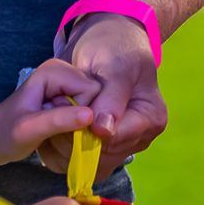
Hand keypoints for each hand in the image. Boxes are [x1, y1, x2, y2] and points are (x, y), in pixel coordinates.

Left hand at [0, 58, 101, 174]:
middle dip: (82, 116)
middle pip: (96, 95)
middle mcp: (64, 71)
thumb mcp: (29, 130)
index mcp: (54, 70)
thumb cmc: (4, 136)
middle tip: (56, 129)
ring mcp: (66, 83)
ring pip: (95, 104)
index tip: (61, 126)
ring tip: (56, 129)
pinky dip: (78, 124)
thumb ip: (59, 121)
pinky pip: (89, 109)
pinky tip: (60, 129)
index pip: (92, 90)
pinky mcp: (68, 95)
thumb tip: (91, 116)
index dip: (83, 112)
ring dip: (80, 122)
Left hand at [41, 13, 165, 179]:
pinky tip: (55, 129)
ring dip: (64, 146)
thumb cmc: (114, 47)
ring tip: (53, 116)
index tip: (59, 108)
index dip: (83, 130)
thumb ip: (111, 98)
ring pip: (89, 164)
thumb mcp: (115, 65)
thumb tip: (103, 131)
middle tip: (52, 108)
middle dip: (72, 137)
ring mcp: (123, 144)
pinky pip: (82, 162)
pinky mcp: (104, 147)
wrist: (107, 40)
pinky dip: (63, 152)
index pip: (114, 140)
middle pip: (101, 155)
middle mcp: (141, 137)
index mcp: (151, 118)